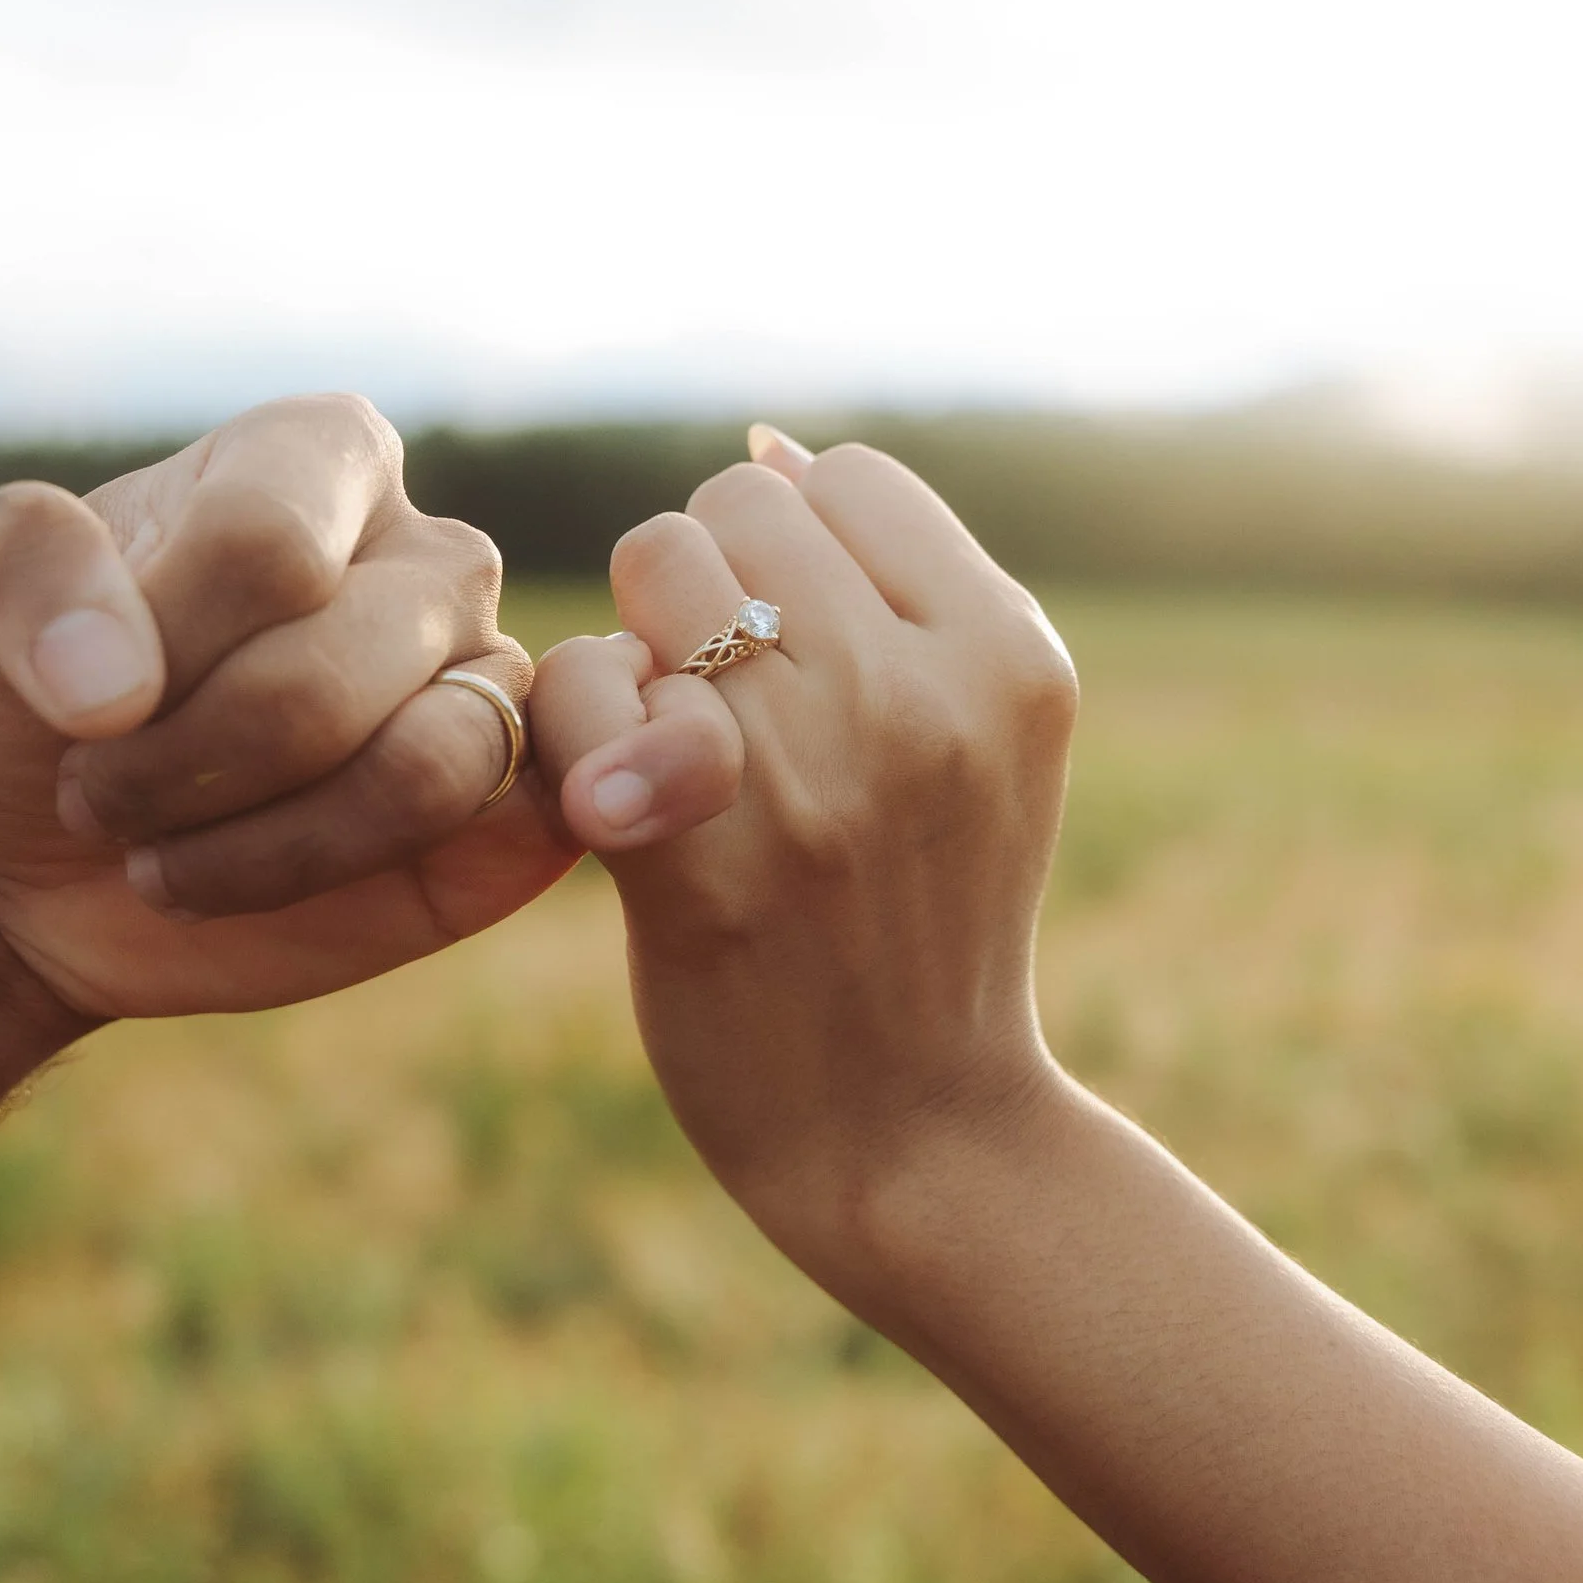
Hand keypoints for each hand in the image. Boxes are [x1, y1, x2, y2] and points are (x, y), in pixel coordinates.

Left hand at [0, 396, 570, 1021]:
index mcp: (314, 456)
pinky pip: (491, 838)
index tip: (79, 693)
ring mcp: (476, 684)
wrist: (18, 860)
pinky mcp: (499, 815)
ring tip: (159, 855)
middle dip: (182, 765)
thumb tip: (117, 681)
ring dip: (261, 845)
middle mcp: (424, 556)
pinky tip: (243, 884)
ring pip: (430, 765)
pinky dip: (344, 877)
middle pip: (334, 669)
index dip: (158, 646)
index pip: (270, 543)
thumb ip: (18, 563)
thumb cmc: (5, 695)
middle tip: (94, 794)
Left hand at [526, 428, 1076, 1292]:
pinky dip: (575, 732)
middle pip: (732, 506)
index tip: (790, 653)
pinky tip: (616, 807)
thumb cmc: (922, 920)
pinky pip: (585, 688)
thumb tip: (766, 447)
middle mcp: (923, 696)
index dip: (787, 550)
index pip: (843, 477)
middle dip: (701, 589)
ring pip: (652, 568)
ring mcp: (816, 776)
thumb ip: (895, 590)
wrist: (916, 1136)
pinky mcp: (703, 860)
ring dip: (635, 645)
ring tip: (672, 747)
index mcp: (1008, 653)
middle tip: (719, 706)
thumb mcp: (976, 742)